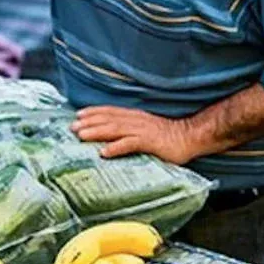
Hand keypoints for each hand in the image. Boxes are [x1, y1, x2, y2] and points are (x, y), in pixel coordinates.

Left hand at [71, 106, 199, 162]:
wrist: (191, 137)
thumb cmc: (168, 136)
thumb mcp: (146, 129)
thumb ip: (131, 129)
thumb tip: (113, 135)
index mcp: (134, 116)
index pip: (110, 112)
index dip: (93, 112)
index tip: (77, 115)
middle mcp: (136, 120)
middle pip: (108, 119)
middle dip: (89, 122)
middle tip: (72, 127)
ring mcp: (142, 130)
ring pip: (115, 129)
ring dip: (96, 132)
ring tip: (81, 136)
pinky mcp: (150, 142)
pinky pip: (130, 144)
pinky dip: (115, 148)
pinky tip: (104, 152)